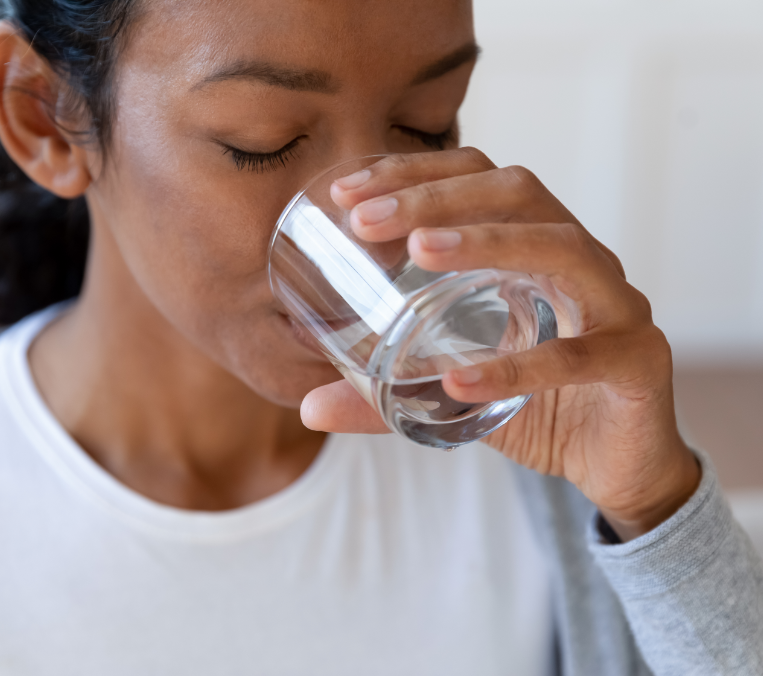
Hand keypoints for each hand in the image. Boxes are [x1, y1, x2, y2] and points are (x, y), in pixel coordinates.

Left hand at [301, 148, 700, 540]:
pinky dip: (517, 366)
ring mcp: (617, 306)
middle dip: (437, 196)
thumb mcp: (453, 393)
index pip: (478, 181)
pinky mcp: (638, 362)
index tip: (347, 193)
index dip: (414, 174)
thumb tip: (309, 408)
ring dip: (488, 242)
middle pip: (517, 193)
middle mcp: (580, 262)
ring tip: (421, 251)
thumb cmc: (538, 408)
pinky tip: (460, 379)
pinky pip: (579, 356)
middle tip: (365, 218)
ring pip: (563, 248)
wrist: (618, 467)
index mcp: (534, 251)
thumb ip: (387, 396)